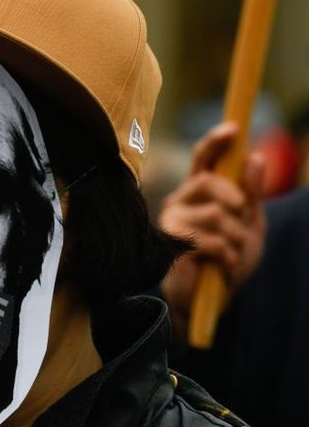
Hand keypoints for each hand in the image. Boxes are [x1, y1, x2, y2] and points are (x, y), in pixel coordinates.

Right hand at [158, 122, 265, 340]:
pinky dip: (227, 255)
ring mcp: (173, 223)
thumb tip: (255, 157)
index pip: (202, 158)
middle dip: (236, 200)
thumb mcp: (250, 224)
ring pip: (216, 215)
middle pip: (209, 182)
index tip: (233, 128)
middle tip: (243, 219)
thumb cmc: (228, 258)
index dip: (215, 141)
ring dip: (236, 237)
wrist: (210, 299)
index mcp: (199, 191)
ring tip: (233, 253)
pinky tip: (223, 265)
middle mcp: (180, 201)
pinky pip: (210, 241)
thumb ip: (253, 193)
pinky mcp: (172, 246)